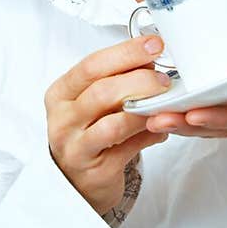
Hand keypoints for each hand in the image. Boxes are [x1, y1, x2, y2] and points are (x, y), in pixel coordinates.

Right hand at [45, 35, 173, 214]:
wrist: (76, 182)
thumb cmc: (89, 133)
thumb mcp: (92, 103)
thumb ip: (115, 80)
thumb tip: (151, 58)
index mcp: (60, 94)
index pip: (91, 66)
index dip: (126, 53)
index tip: (154, 45)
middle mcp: (63, 120)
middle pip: (102, 92)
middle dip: (139, 81)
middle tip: (164, 79)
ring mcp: (76, 148)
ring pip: (114, 124)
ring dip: (145, 111)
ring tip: (165, 104)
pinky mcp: (95, 172)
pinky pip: (128, 150)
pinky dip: (149, 136)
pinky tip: (161, 129)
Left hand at [144, 23, 226, 138]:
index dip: (218, 116)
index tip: (192, 114)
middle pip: (219, 121)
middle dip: (187, 124)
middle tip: (154, 119)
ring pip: (209, 118)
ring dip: (179, 120)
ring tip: (148, 117)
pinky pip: (207, 104)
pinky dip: (183, 107)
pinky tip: (158, 103)